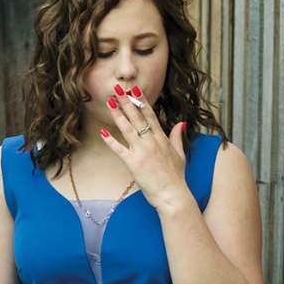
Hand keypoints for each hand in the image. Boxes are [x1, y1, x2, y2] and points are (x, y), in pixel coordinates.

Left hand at [101, 84, 190, 211]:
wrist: (173, 195)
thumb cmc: (176, 177)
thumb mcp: (180, 154)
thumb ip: (177, 137)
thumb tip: (181, 123)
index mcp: (162, 139)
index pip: (150, 115)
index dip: (141, 101)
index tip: (134, 89)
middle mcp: (152, 142)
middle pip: (137, 117)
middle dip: (127, 101)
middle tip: (118, 88)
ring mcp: (142, 152)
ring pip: (128, 129)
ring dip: (118, 114)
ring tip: (110, 102)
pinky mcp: (134, 164)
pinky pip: (120, 150)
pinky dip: (111, 141)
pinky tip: (102, 132)